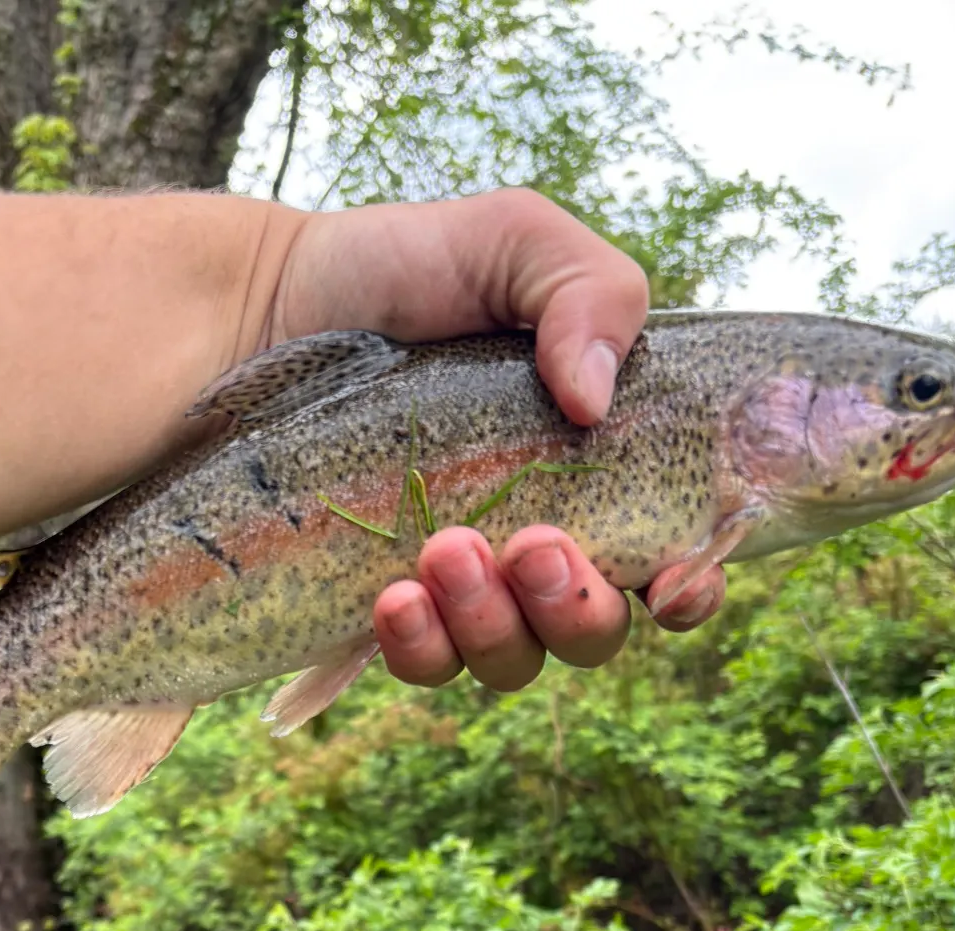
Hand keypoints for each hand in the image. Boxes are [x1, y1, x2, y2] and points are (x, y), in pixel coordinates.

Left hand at [268, 188, 725, 686]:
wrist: (267, 305)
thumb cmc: (402, 273)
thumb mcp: (512, 242)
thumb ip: (589, 293)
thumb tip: (595, 401)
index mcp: (592, 472)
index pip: (668, 558)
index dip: (687, 587)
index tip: (671, 583)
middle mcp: (533, 544)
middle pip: (591, 632)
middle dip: (577, 606)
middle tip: (533, 544)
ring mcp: (457, 588)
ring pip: (510, 659)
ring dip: (494, 624)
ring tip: (444, 550)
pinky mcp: (381, 608)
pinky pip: (421, 664)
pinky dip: (418, 644)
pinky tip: (393, 598)